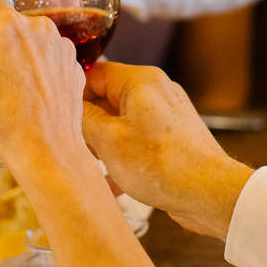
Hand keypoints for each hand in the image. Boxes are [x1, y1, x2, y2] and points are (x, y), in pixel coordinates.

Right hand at [0, 0, 85, 168]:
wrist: (45, 149)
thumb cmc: (1, 117)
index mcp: (6, 24)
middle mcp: (38, 27)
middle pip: (13, 24)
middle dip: (0, 43)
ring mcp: (60, 47)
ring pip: (33, 42)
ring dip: (22, 57)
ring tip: (12, 92)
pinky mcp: (74, 67)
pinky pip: (50, 60)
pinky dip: (41, 72)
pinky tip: (32, 97)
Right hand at [83, 62, 252, 238]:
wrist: (209, 192)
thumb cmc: (163, 165)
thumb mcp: (109, 141)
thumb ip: (83, 119)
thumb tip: (67, 108)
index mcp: (140, 80)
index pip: (94, 73)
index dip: (71, 94)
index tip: (57, 116)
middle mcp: (156, 91)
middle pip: (107, 98)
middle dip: (88, 124)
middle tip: (73, 146)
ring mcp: (166, 114)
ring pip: (121, 121)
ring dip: (104, 144)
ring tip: (92, 168)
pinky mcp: (173, 136)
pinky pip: (138, 138)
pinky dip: (123, 156)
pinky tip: (112, 184)